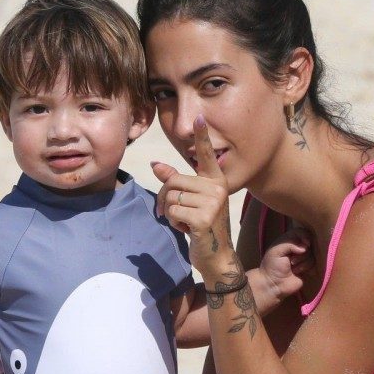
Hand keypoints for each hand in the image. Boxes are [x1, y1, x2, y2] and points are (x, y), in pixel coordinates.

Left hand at [151, 116, 234, 277]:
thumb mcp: (190, 201)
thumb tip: (156, 165)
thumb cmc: (202, 226)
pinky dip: (173, 222)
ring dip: (170, 213)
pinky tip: (187, 229)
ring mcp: (212, 203)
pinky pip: (171, 211)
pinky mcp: (203, 218)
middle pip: (173, 181)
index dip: (202, 136)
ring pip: (170, 197)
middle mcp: (217, 188)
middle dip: (165, 198)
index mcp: (216, 181)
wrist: (216, 257)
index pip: (207, 155)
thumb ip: (175, 182)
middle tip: (176, 213)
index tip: (199, 116)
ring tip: (186, 222)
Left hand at [259, 227, 314, 300]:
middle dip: (301, 252)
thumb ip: (289, 243)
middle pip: (309, 243)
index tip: (305, 243)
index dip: (305, 235)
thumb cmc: (272, 266)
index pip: (300, 231)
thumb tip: (305, 247)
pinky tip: (297, 271)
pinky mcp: (307, 267)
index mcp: (288, 241)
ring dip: (302, 261)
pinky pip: (313, 262)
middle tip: (292, 260)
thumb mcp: (276, 250)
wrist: (274, 284)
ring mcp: (303, 257)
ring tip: (292, 267)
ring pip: (312, 253)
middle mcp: (297, 247)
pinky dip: (304, 267)